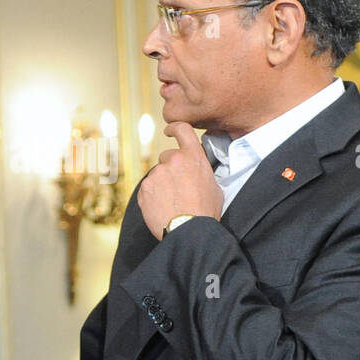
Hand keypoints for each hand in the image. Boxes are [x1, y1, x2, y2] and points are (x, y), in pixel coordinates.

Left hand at [137, 121, 222, 238]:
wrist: (189, 231)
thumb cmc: (205, 211)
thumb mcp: (214, 186)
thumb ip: (201, 171)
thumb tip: (196, 171)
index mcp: (192, 156)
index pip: (182, 129)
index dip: (174, 128)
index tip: (169, 131)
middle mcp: (172, 160)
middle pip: (167, 157)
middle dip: (171, 168)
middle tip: (179, 187)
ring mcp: (156, 174)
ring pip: (157, 175)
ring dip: (162, 184)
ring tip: (173, 202)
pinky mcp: (144, 188)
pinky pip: (148, 189)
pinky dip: (153, 196)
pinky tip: (163, 207)